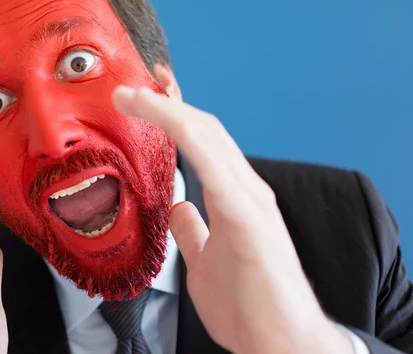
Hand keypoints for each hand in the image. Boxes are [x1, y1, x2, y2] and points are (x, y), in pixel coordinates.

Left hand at [113, 86, 353, 353]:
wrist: (280, 344)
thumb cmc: (249, 306)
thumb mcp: (203, 263)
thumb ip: (192, 231)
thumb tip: (178, 208)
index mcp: (233, 198)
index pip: (201, 143)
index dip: (172, 115)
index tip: (143, 97)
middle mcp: (244, 189)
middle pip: (204, 130)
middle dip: (166, 102)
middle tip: (132, 85)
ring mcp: (249, 200)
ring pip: (208, 137)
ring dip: (169, 111)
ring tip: (135, 94)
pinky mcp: (248, 218)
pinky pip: (214, 166)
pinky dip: (187, 136)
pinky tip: (164, 117)